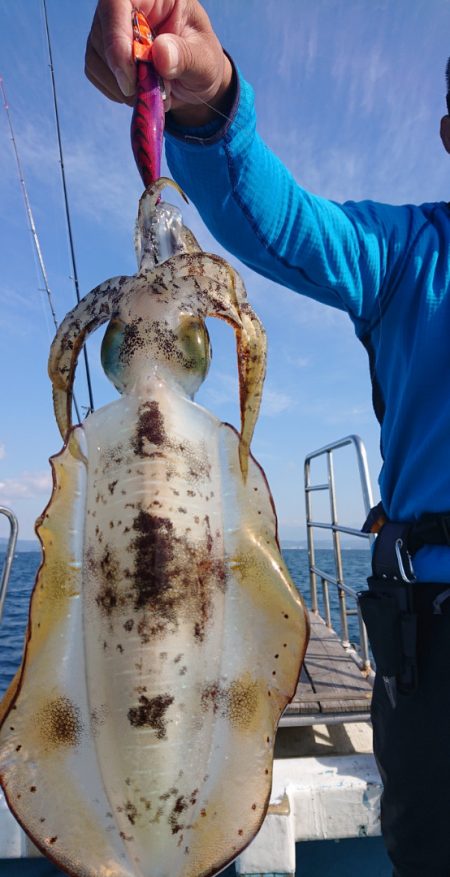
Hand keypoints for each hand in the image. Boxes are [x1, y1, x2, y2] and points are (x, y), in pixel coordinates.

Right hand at [85, 0, 232, 125]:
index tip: (130, 77)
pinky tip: (139, 90)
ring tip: (153, 91)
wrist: (194, 78)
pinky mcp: (101, 50)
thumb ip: (186, 57)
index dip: (117, 37)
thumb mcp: (205, 61)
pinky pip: (95, 72)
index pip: (118, 1)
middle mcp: (127, 5)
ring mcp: (110, 27)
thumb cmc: (203, 61)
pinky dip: (116, 91)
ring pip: (96, 56)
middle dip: (123, 71)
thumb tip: (161, 53)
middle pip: (102, 32)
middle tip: (152, 91)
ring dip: (122, 85)